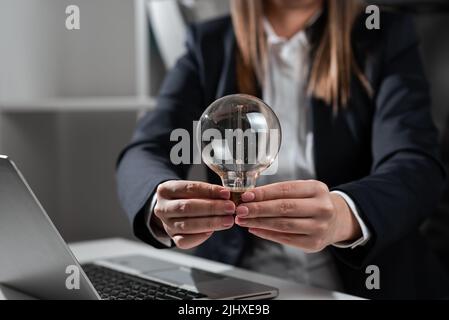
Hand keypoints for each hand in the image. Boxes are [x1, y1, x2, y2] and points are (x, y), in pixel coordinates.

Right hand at [153, 181, 235, 248]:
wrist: (173, 209)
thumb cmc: (186, 197)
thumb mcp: (192, 189)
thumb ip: (206, 191)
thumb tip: (226, 196)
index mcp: (165, 190)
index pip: (188, 188)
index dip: (209, 191)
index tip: (226, 193)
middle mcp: (162, 208)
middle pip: (187, 208)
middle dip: (212, 208)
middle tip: (230, 208)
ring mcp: (166, 225)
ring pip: (187, 225)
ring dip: (211, 223)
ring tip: (228, 220)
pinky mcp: (172, 238)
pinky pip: (185, 241)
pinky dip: (200, 237)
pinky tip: (212, 231)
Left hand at [234, 180, 360, 252]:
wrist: (336, 221)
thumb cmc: (313, 203)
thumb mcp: (303, 190)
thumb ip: (281, 192)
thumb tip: (251, 197)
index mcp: (317, 189)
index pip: (286, 189)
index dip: (264, 193)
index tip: (246, 195)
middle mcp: (322, 208)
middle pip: (284, 208)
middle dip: (258, 209)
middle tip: (241, 209)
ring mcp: (319, 227)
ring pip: (283, 224)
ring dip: (259, 222)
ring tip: (243, 219)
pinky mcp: (314, 244)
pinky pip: (285, 238)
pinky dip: (267, 234)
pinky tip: (255, 229)